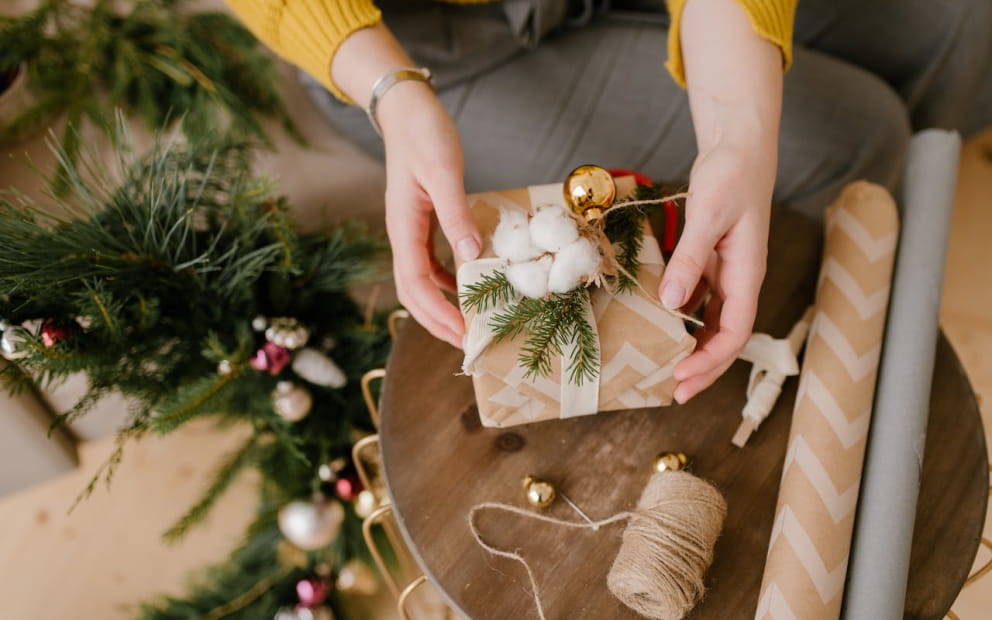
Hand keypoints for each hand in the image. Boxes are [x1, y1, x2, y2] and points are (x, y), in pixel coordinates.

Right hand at [378, 83, 480, 347]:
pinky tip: (465, 286)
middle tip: (466, 342)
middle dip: (436, 321)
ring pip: (419, 282)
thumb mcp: (444, 172)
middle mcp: (401, 235)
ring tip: (466, 323)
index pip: (415, 285)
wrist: (406, 111)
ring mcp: (409, 231)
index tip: (462, 334)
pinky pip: (428, 264)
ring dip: (439, 306)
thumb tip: (471, 255)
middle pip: (412, 293)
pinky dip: (445, 282)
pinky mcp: (419, 223)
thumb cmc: (424, 135)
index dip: (437, 314)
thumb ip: (456, 214)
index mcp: (403, 227)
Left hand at [660, 140, 772, 402]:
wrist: (738, 145)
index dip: (711, 361)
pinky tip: (662, 324)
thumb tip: (672, 304)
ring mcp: (726, 270)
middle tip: (673, 391)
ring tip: (665, 366)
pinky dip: (683, 317)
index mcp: (747, 274)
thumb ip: (690, 259)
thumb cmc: (731, 176)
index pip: (736, 333)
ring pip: (713, 321)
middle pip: (726, 336)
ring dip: (694, 346)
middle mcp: (740, 279)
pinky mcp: (711, 260)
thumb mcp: (709, 216)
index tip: (682, 378)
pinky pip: (700, 299)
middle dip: (704, 367)